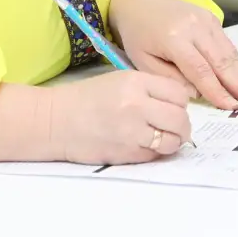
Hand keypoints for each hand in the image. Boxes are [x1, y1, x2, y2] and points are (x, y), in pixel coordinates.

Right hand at [45, 71, 194, 165]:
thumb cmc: (85, 99)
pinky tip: (141, 145)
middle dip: (181, 126)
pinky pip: (155, 155)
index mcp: (136, 82)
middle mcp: (137, 105)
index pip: (179, 94)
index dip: (179, 103)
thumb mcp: (119, 81)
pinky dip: (154, 153)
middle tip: (173, 128)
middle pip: (181, 119)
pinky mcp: (127, 153)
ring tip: (160, 139)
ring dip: (171, 142)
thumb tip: (176, 106)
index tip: (172, 107)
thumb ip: (148, 90)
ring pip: (173, 140)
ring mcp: (133, 132)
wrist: (56, 122)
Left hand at [107, 0, 237, 109]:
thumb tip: (198, 94)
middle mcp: (194, 27)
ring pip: (230, 52)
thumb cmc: (139, 35)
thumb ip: (170, 79)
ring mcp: (206, 20)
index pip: (200, 70)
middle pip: (222, 60)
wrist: (141, 1)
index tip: (232, 107)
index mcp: (174, 38)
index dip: (217, 90)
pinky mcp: (212, 19)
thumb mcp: (143, 61)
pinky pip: (227, 45)